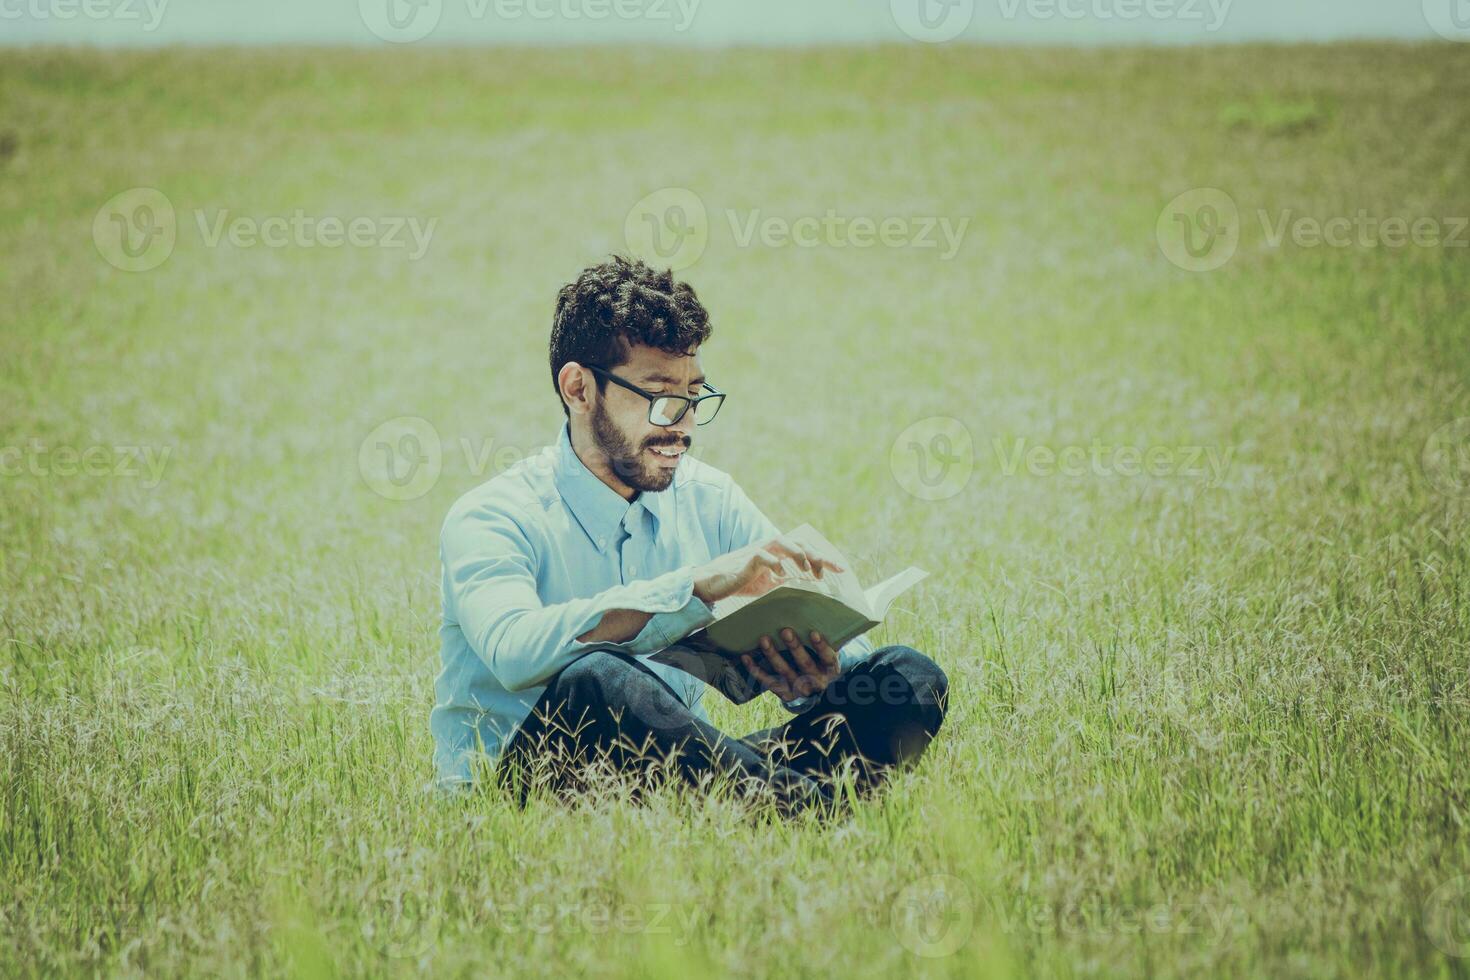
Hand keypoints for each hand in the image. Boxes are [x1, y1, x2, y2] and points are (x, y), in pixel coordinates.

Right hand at [692, 536, 842, 605]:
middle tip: (832, 570)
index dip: (825, 557)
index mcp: (780, 552)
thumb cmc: (743, 581)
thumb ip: (788, 581)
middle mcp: (771, 547)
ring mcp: (759, 550)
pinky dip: (774, 563)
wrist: (714, 582)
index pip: (807, 550)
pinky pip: (763, 556)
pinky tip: (782, 574)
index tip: (842, 570)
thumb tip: (810, 588)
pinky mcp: (747, 559)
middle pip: (799, 542)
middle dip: (818, 554)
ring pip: (784, 542)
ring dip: (799, 554)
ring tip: (810, 569)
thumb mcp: (770, 584)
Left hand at [742, 629, 841, 701]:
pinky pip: (769, 682)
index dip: (821, 647)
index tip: (814, 633)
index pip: (828, 658)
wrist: (815, 687)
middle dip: (794, 647)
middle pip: (805, 664)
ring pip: (785, 672)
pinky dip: (756, 670)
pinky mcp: (786, 694)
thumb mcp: (826, 652)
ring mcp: (801, 690)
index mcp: (831, 669)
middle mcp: (817, 681)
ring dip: (773, 655)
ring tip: (764, 640)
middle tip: (785, 630)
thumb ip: (824, 637)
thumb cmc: (819, 659)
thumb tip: (812, 610)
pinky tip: (746, 657)